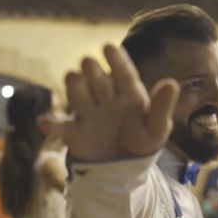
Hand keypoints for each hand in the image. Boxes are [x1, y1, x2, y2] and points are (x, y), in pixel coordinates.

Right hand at [40, 44, 179, 161]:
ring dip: (75, 88)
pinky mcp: (74, 133)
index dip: (117, 61)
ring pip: (80, 97)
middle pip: (99, 82)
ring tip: (73, 78)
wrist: (125, 170)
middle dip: (94, 72)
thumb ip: (162, 107)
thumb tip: (172, 82)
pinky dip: (52, 125)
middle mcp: (106, 99)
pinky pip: (62, 127)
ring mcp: (88, 114)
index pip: (124, 75)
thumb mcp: (157, 128)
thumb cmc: (142, 142)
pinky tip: (45, 123)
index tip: (109, 47)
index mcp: (129, 94)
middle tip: (89, 63)